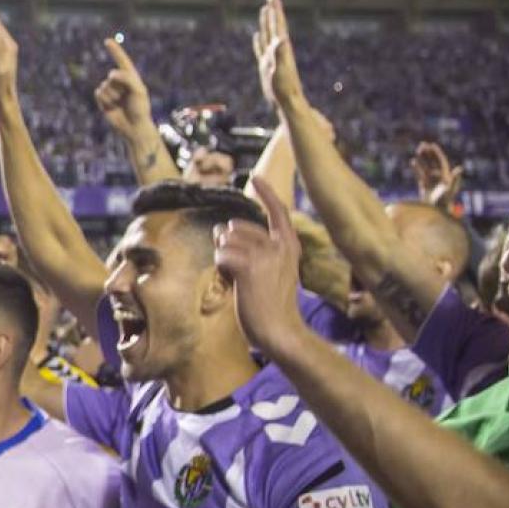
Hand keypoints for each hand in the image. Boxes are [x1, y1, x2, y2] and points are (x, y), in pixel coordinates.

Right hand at [92, 38, 154, 141]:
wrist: (133, 127)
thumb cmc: (140, 109)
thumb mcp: (138, 91)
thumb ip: (126, 79)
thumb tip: (110, 73)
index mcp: (131, 77)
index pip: (122, 61)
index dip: (115, 51)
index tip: (107, 41)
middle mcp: (120, 82)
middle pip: (112, 77)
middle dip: (118, 87)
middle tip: (126, 98)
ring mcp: (110, 90)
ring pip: (104, 86)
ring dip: (112, 96)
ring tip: (120, 104)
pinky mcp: (103, 100)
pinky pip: (98, 93)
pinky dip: (104, 100)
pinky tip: (112, 107)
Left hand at [214, 178, 311, 357]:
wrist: (280, 331)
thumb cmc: (270, 304)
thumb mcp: (267, 270)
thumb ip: (249, 248)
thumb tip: (219, 229)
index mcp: (289, 244)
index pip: (277, 210)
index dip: (266, 192)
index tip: (255, 177)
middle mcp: (280, 244)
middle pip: (236, 226)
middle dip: (226, 244)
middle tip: (237, 270)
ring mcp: (267, 254)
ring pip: (225, 240)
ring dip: (222, 258)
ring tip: (237, 278)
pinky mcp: (250, 267)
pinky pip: (221, 254)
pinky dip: (220, 267)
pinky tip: (231, 282)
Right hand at [252, 0, 305, 110]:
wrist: (287, 102)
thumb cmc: (285, 89)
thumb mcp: (281, 71)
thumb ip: (281, 55)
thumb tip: (282, 39)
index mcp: (281, 48)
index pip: (278, 25)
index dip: (276, 11)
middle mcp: (277, 50)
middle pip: (274, 26)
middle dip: (273, 11)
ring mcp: (271, 57)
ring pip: (268, 34)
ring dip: (267, 22)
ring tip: (265, 10)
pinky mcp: (266, 65)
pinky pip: (261, 48)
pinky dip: (259, 40)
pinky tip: (257, 35)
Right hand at [410, 141, 464, 211]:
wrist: (435, 213)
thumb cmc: (443, 202)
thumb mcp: (448, 189)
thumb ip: (453, 178)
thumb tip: (459, 168)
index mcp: (446, 176)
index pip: (441, 161)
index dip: (436, 152)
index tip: (431, 144)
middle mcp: (440, 177)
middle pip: (434, 162)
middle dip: (428, 153)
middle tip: (422, 144)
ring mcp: (432, 181)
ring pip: (426, 167)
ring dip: (422, 159)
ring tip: (417, 151)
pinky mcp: (425, 186)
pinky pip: (420, 174)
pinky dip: (417, 168)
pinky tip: (412, 161)